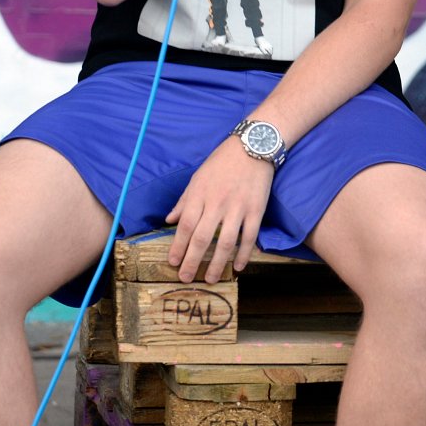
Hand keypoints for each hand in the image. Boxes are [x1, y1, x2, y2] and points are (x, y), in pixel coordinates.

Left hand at [164, 138, 273, 282]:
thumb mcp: (197, 177)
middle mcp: (217, 203)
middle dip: (192, 261)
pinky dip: (244, 254)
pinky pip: (249, 237)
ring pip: (226, 242)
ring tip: (210, 279)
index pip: (185, 226)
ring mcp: (238, 208)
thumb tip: (169, 220)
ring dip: (217, 264)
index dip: (177, 246)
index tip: (173, 262)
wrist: (252, 147)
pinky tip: (239, 267)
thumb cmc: (222, 162)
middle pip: (201, 238)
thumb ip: (184, 201)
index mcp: (200, 194)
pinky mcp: (256, 210)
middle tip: (186, 278)